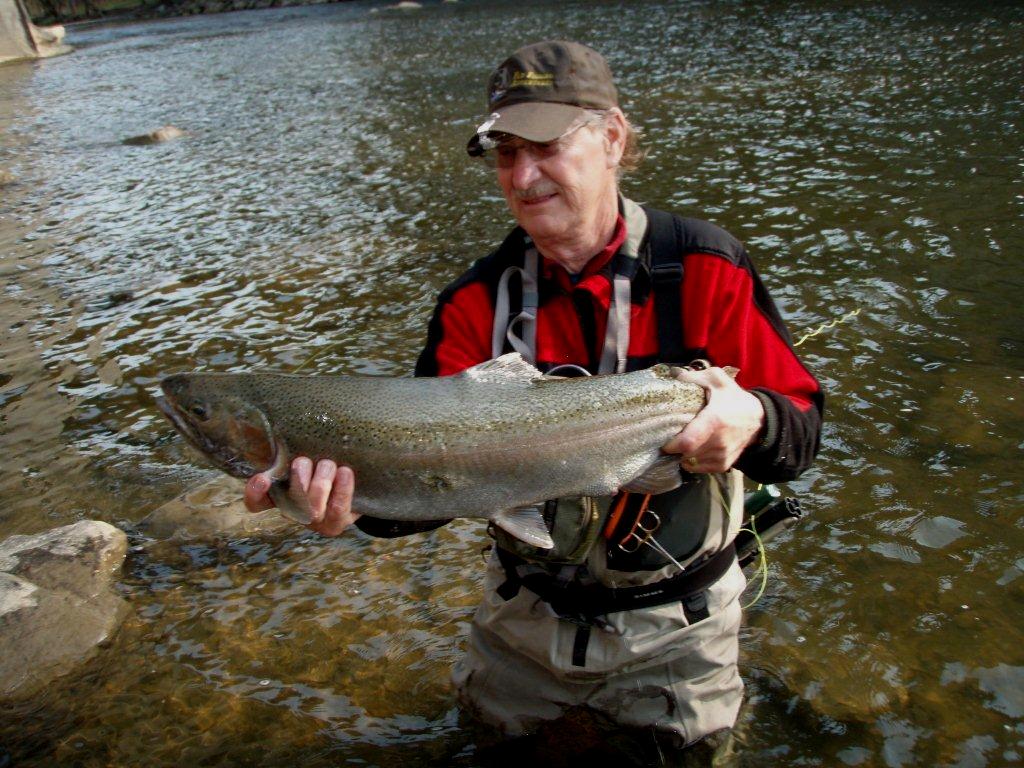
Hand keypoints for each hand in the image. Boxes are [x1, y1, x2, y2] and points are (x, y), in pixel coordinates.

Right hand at [244, 457, 359, 536]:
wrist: (356, 486)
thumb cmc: (324, 464)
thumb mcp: (308, 454)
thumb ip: (294, 447)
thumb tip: (285, 421)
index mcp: (279, 494)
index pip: (257, 502)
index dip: (255, 493)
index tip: (262, 478)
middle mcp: (294, 511)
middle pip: (289, 502)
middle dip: (298, 479)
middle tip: (304, 461)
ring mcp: (315, 520)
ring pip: (313, 507)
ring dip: (321, 481)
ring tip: (329, 465)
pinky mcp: (336, 523)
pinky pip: (337, 507)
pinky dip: (342, 488)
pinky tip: (345, 472)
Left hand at [662, 366, 764, 473]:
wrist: (758, 419)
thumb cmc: (733, 398)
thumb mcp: (716, 379)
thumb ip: (694, 377)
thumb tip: (673, 377)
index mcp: (714, 420)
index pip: (687, 442)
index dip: (671, 445)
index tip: (663, 439)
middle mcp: (718, 442)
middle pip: (685, 453)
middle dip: (673, 447)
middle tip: (669, 436)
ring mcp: (721, 456)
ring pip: (690, 462)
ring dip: (682, 454)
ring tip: (682, 441)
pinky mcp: (723, 465)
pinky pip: (698, 468)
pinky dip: (691, 461)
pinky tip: (692, 449)